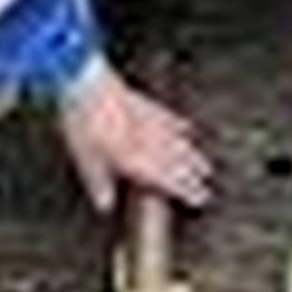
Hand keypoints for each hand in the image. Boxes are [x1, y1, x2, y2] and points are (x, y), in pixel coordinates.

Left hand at [60, 63, 212, 210]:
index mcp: (134, 159)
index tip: (200, 198)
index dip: (185, 190)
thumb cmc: (84, 123)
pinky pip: (170, 119)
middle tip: (208, 187)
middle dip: (193, 177)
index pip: (167, 179)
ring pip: (178, 143)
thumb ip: (98, 183)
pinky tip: (189, 129)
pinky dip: (181, 127)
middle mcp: (147, 143)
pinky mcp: (146, 104)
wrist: (87, 86)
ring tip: (205, 166)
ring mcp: (149, 122)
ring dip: (193, 156)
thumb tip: (105, 205)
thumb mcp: (85, 159)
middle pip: (177, 163)